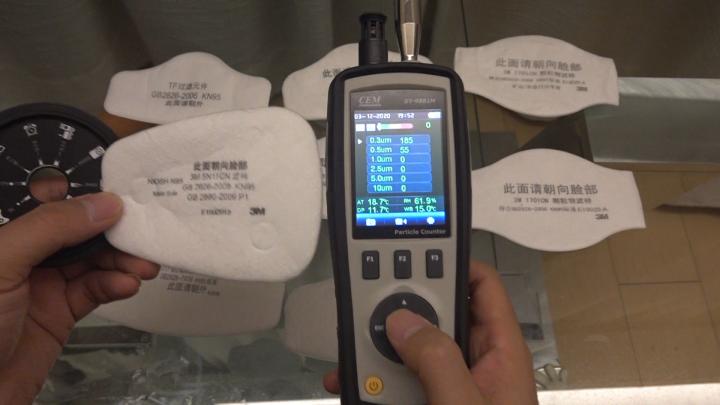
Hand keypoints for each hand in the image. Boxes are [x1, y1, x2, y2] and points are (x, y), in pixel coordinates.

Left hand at [0, 193, 158, 402]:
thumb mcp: (3, 263)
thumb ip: (52, 228)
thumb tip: (105, 203)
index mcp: (7, 235)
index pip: (53, 203)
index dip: (88, 196)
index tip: (125, 195)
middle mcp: (25, 255)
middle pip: (80, 232)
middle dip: (114, 232)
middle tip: (145, 237)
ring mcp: (42, 285)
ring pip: (92, 261)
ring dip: (121, 261)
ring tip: (145, 267)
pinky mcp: (59, 314)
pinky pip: (94, 291)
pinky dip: (114, 286)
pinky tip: (128, 285)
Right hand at [324, 261, 536, 404]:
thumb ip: (436, 359)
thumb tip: (401, 317)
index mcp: (499, 352)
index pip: (482, 286)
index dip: (452, 260)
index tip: (409, 249)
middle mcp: (474, 363)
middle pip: (435, 314)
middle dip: (397, 310)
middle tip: (364, 306)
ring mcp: (447, 388)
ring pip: (407, 350)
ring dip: (374, 349)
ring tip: (345, 352)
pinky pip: (395, 383)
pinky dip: (369, 380)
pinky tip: (345, 382)